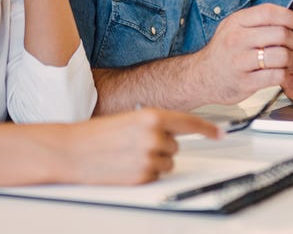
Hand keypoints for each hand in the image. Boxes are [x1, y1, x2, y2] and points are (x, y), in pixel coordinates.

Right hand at [42, 109, 221, 184]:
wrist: (72, 151)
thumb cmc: (97, 134)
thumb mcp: (129, 118)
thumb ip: (154, 122)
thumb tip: (175, 130)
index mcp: (151, 116)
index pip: (189, 122)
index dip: (208, 128)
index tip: (220, 133)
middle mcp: (154, 136)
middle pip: (176, 146)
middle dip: (161, 145)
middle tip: (136, 143)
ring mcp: (149, 158)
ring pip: (168, 162)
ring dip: (154, 160)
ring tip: (129, 154)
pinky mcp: (142, 176)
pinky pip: (156, 175)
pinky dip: (145, 172)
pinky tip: (127, 166)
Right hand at [195, 4, 292, 105]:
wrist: (200, 77)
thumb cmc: (223, 52)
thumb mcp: (233, 28)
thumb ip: (256, 21)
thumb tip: (288, 16)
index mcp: (236, 22)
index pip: (269, 12)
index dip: (290, 16)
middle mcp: (236, 39)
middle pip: (279, 33)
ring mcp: (240, 61)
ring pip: (280, 55)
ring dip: (291, 58)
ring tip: (289, 60)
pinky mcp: (244, 82)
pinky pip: (275, 76)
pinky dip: (284, 74)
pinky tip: (281, 73)